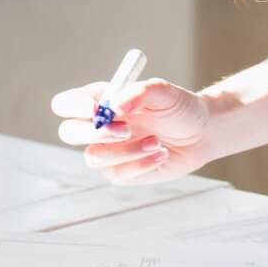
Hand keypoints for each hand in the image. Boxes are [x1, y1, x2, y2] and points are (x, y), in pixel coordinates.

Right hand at [51, 77, 211, 183]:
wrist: (201, 133)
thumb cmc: (179, 107)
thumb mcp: (164, 92)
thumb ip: (139, 92)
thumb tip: (115, 106)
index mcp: (101, 100)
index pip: (66, 104)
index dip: (73, 106)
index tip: (96, 109)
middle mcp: (98, 126)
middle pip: (69, 133)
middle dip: (95, 133)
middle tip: (126, 130)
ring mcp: (107, 151)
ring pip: (94, 158)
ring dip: (126, 151)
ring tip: (156, 142)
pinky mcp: (120, 172)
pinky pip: (117, 174)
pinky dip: (141, 164)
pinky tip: (161, 154)